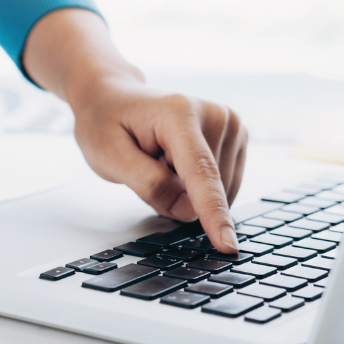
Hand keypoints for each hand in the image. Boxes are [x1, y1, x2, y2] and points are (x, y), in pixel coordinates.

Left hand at [23, 9, 247, 252]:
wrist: (113, 98)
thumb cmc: (106, 123)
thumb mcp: (108, 156)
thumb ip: (148, 184)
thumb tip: (189, 211)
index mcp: (180, 113)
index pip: (201, 173)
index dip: (213, 212)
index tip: (227, 245)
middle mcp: (215, 114)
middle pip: (208, 187)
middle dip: (177, 193)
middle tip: (145, 163)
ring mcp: (231, 124)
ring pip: (219, 191)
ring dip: (187, 189)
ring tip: (159, 158)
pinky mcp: (236, 137)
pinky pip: (223, 185)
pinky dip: (197, 185)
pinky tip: (175, 162)